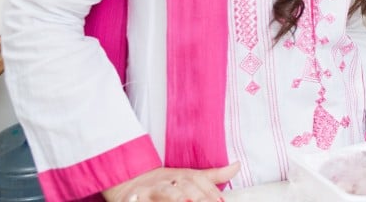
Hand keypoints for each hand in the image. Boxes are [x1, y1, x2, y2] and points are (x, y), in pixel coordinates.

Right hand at [104, 163, 239, 201]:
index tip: (220, 201)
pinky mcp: (134, 198)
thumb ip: (212, 176)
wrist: (128, 182)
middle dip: (198, 196)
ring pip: (164, 191)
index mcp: (181, 175)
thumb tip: (237, 166)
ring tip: (186, 201)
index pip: (198, 179)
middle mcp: (167, 179)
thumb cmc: (164, 183)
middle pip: (184, 186)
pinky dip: (147, 201)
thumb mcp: (188, 178)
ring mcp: (150, 189)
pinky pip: (141, 200)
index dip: (210, 190)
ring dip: (176, 196)